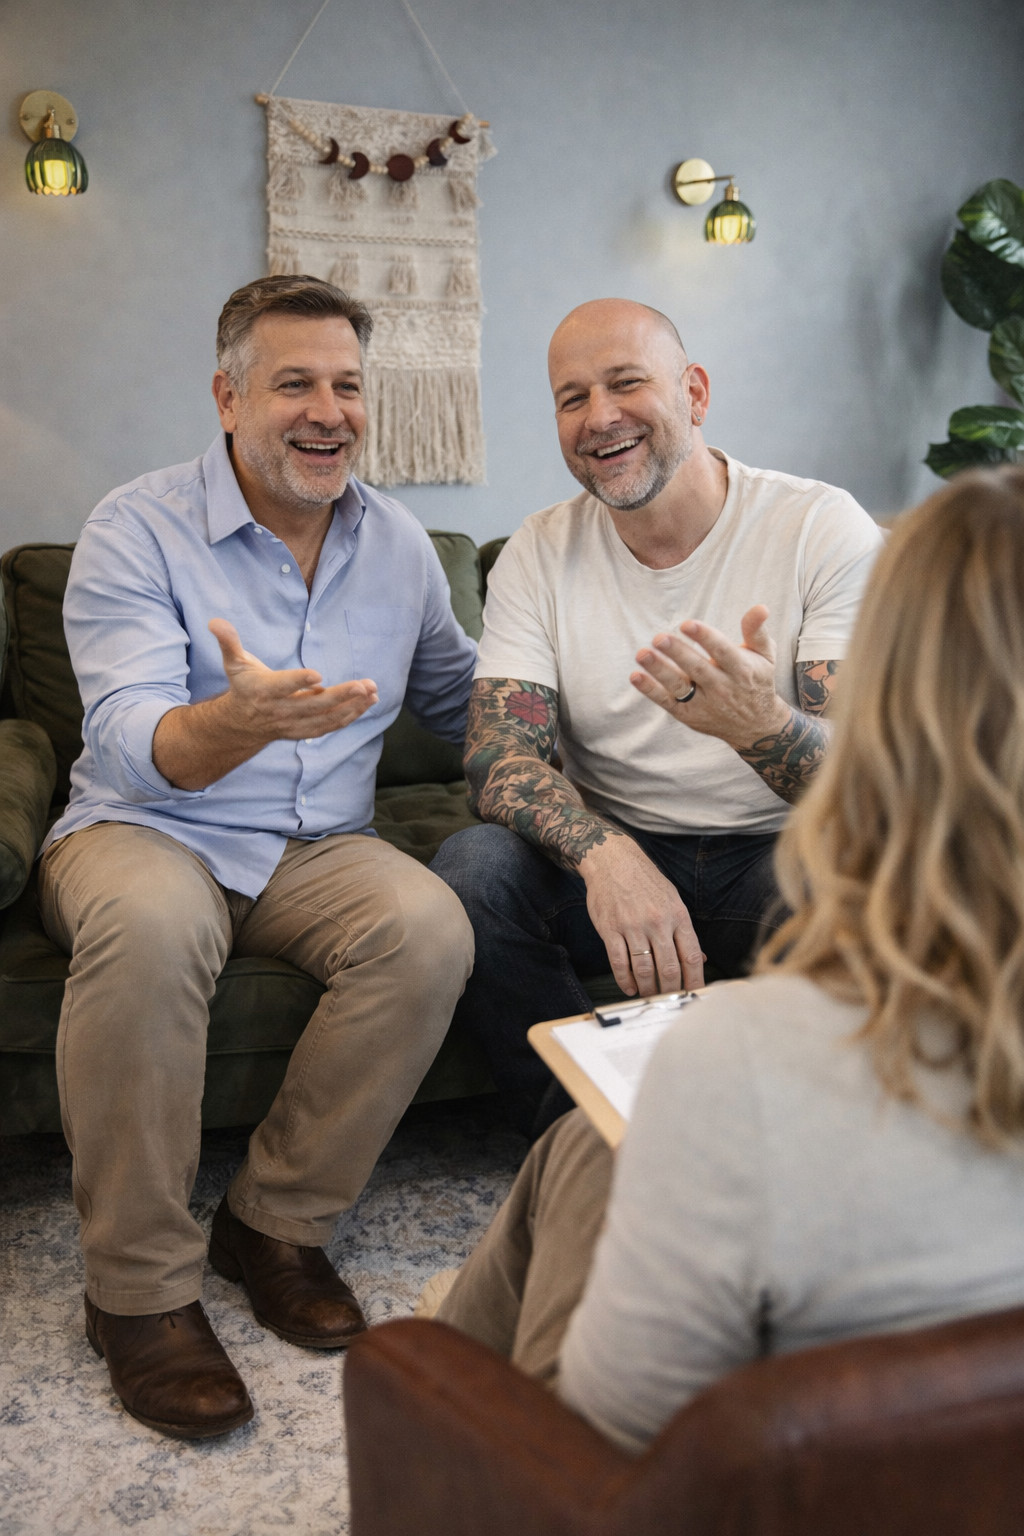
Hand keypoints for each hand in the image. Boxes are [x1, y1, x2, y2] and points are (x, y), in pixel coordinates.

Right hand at [209, 619, 377, 741]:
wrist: (242, 724)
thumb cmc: (243, 686)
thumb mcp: (234, 663)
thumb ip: (228, 642)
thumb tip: (215, 621)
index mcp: (263, 691)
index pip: (282, 687)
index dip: (299, 682)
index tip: (318, 676)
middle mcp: (280, 711)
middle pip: (313, 706)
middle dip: (340, 696)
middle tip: (363, 685)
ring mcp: (295, 724)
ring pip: (326, 719)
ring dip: (352, 707)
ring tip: (372, 692)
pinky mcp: (306, 730)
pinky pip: (331, 726)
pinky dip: (351, 715)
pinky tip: (369, 701)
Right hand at [578, 835, 704, 996]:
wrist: (613, 861)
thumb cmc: (645, 881)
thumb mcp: (672, 899)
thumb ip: (684, 931)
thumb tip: (700, 959)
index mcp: (677, 915)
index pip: (691, 956)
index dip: (695, 980)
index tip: (695, 995)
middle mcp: (657, 922)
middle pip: (669, 967)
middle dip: (672, 990)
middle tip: (671, 1000)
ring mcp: (632, 927)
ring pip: (644, 969)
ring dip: (649, 989)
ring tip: (650, 996)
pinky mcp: (610, 930)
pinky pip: (619, 963)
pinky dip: (625, 980)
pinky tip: (630, 988)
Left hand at [630, 605, 790, 751]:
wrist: (756, 727)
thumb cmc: (756, 681)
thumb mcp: (765, 656)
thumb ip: (756, 631)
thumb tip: (760, 607)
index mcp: (742, 670)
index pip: (722, 651)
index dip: (705, 637)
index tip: (687, 624)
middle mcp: (723, 688)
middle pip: (698, 669)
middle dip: (678, 653)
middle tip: (659, 637)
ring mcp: (704, 704)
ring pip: (680, 686)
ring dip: (659, 671)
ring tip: (642, 654)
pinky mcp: (689, 715)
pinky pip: (667, 702)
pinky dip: (651, 691)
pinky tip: (635, 676)